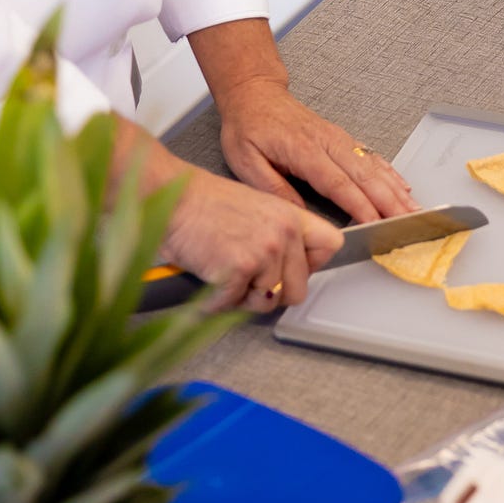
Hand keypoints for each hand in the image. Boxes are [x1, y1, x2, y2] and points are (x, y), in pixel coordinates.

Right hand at [161, 169, 343, 312]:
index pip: (331, 246)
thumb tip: (290, 268)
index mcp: (291, 215)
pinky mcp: (240, 269)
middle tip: (245, 277)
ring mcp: (264, 251)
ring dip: (241, 297)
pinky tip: (208, 277)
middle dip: (271, 293)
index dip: (312, 265)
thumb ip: (279, 234)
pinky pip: (234, 305)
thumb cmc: (203, 204)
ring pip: (267, 303)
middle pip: (298, 290)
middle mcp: (284, 233)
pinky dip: (216, 300)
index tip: (292, 269)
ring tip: (222, 272)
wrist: (172, 197)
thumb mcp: (257, 208)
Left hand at [218, 76, 417, 224]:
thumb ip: (275, 190)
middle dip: (389, 202)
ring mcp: (338, 139)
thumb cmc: (248, 127)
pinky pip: (371, 157)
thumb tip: (300, 217)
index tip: (375, 225)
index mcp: (304, 150)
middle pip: (365, 177)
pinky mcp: (342, 139)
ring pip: (373, 168)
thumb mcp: (246, 162)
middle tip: (408, 223)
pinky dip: (390, 173)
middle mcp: (328, 143)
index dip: (360, 206)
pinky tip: (403, 187)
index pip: (338, 183)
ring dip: (396, 190)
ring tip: (414, 210)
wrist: (255, 94)